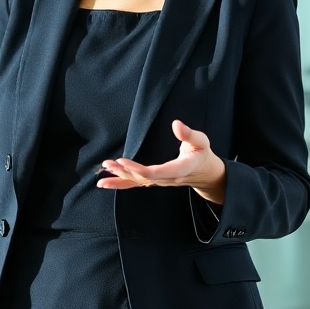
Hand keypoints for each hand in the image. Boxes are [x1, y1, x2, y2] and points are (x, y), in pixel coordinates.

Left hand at [97, 121, 228, 202]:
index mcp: (179, 169)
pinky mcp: (154, 181)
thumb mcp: (201, 141)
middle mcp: (167, 179)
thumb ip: (189, 134)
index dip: (137, 168)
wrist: (205, 173)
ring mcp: (160, 182)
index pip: (155, 173)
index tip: (122, 160)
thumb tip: (176, 124)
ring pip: (137, 182)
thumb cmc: (202, 154)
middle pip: (142, 178)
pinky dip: (119, 183)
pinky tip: (105, 183)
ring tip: (104, 171)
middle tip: (109, 163)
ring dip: (119, 177)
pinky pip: (135, 184)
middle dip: (124, 171)